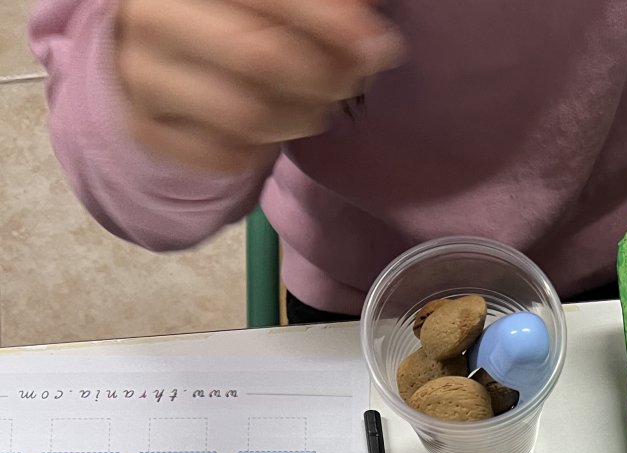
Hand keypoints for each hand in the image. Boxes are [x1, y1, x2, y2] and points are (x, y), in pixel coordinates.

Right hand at [114, 0, 403, 174]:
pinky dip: (264, 150)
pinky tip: (275, 129)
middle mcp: (151, 18)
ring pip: (247, 115)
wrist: (154, 54)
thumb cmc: (222, 16)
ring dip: (301, 118)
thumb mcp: (260, 1)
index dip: (328, 21)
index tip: (377, 44)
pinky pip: (225, 156)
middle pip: (260, 59)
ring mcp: (142, 77)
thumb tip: (365, 27)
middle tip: (350, 81)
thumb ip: (308, 5)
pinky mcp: (148, 131)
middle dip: (323, 77)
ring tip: (319, 107)